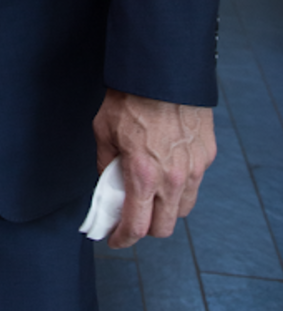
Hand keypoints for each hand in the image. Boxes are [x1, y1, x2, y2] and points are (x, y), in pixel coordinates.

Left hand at [93, 88, 215, 247]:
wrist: (162, 70)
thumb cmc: (130, 97)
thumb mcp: (103, 131)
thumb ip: (106, 164)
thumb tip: (108, 184)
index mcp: (143, 175)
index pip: (136, 227)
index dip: (123, 239)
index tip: (115, 240)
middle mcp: (173, 179)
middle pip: (163, 227)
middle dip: (146, 229)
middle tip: (132, 218)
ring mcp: (194, 169)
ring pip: (183, 209)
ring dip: (166, 210)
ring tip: (151, 194)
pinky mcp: (206, 156)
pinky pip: (194, 183)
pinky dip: (180, 186)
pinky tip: (167, 170)